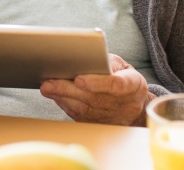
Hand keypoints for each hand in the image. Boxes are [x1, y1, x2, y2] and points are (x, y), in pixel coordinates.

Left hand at [40, 54, 154, 125]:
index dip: (97, 83)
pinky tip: (55, 96)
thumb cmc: (125, 78)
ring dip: (63, 98)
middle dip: (69, 90)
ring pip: (85, 109)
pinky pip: (81, 116)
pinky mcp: (101, 124)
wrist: (136, 104)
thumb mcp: (123, 65)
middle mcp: (124, 104)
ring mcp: (113, 117)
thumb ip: (108, 62)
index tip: (78, 79)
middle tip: (50, 83)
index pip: (116, 84)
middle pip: (94, 99)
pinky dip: (66, 105)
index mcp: (133, 85)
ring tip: (47, 87)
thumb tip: (89, 59)